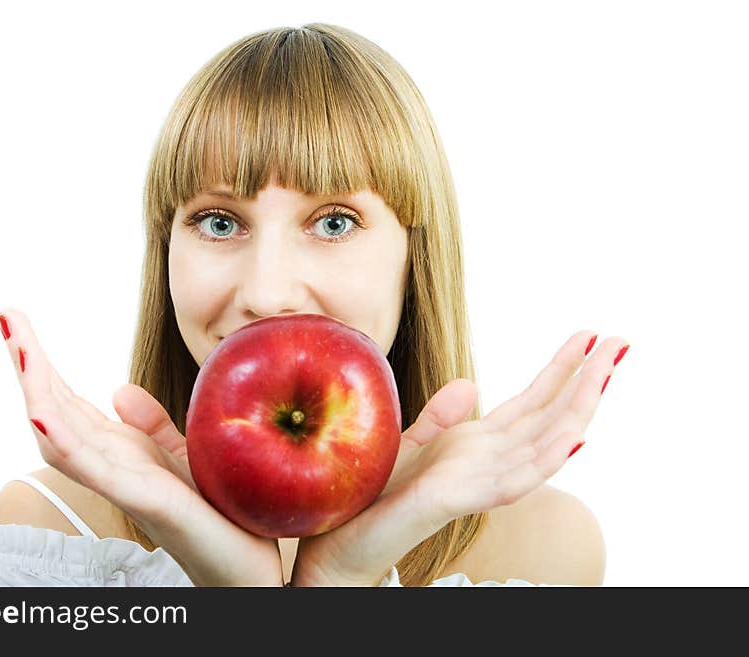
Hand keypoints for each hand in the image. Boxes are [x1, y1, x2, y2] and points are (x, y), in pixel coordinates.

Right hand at [0, 308, 283, 585]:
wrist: (247, 566)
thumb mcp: (183, 454)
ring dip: (36, 390)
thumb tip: (118, 389)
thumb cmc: (217, 510)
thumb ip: (152, 425)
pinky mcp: (144, 499)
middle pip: (56, 409)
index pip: (68, 402)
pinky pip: (94, 469)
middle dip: (29, 364)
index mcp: (121, 452)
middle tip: (6, 313)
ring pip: (63, 434)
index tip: (17, 319)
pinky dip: (63, 441)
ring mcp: (123, 483)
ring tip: (19, 346)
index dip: (42, 364)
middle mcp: (113, 465)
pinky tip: (41, 411)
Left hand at [291, 330, 627, 585]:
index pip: (530, 403)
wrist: (339, 540)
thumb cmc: (374, 495)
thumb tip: (472, 383)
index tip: (588, 336)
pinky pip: (513, 479)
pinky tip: (576, 434)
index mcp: (476, 445)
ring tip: (608, 369)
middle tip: (620, 341)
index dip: (560, 371)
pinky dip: (547, 458)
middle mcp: (486, 462)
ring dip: (579, 406)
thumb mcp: (411, 442)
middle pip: (548, 416)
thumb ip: (441, 418)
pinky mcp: (457, 498)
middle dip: (585, 379)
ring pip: (544, 442)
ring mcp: (478, 481)